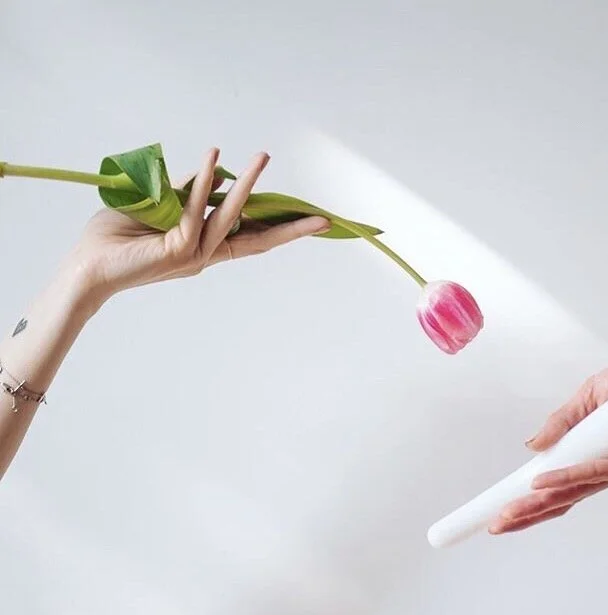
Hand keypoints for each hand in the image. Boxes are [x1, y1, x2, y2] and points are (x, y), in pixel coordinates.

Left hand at [64, 148, 328, 308]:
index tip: (311, 222)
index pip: (253, 239)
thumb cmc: (118, 238)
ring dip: (248, 185)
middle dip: (292, 229)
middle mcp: (206, 256)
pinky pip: (196, 209)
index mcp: (206, 249)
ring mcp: (193, 254)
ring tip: (263, 157)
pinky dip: (205, 181)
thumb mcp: (159, 207)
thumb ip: (186, 190)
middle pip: (258, 241)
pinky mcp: (176, 248)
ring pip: (231, 218)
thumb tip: (213, 170)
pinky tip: (215, 158)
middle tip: (323, 219)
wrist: (87, 266)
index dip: (282, 230)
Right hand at [489, 353, 607, 533]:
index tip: (498, 507)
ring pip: (573, 492)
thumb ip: (561, 421)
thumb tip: (532, 446)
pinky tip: (542, 485)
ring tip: (509, 513)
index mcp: (588, 450)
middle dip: (525, 511)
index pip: (552, 481)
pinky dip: (567, 478)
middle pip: (559, 497)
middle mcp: (602, 466)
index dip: (525, 496)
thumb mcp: (588, 395)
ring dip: (538, 502)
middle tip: (496, 523)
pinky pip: (596, 472)